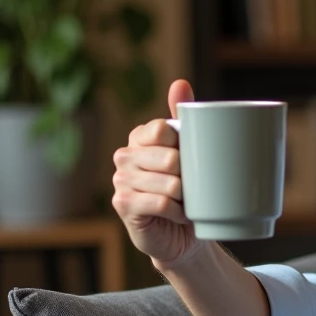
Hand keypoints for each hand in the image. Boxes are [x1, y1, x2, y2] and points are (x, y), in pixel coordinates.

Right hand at [112, 80, 201, 267]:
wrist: (182, 233)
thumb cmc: (189, 189)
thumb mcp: (190, 151)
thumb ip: (185, 119)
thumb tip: (180, 83)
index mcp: (140, 137)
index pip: (160, 130)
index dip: (182, 144)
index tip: (193, 157)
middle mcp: (124, 156)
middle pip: (168, 158)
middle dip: (190, 176)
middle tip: (195, 186)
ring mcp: (120, 181)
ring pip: (168, 183)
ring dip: (187, 197)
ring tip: (189, 202)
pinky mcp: (123, 206)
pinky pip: (160, 204)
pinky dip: (179, 212)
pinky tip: (182, 215)